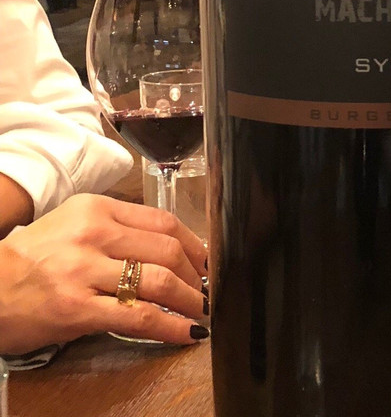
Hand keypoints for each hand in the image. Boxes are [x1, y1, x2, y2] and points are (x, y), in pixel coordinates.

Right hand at [0, 194, 208, 353]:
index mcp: (96, 208)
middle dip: (197, 275)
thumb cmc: (31, 259)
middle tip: (206, 291)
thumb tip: (173, 248)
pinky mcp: (77, 308)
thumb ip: (119, 230)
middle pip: (168, 250)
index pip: (163, 221)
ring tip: (200, 311)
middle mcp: (93, 234)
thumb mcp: (74, 225)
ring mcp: (84, 271)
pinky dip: (170, 327)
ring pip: (160, 281)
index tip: (206, 262)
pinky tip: (186, 333)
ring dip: (191, 300)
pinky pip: (139, 317)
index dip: (194, 245)